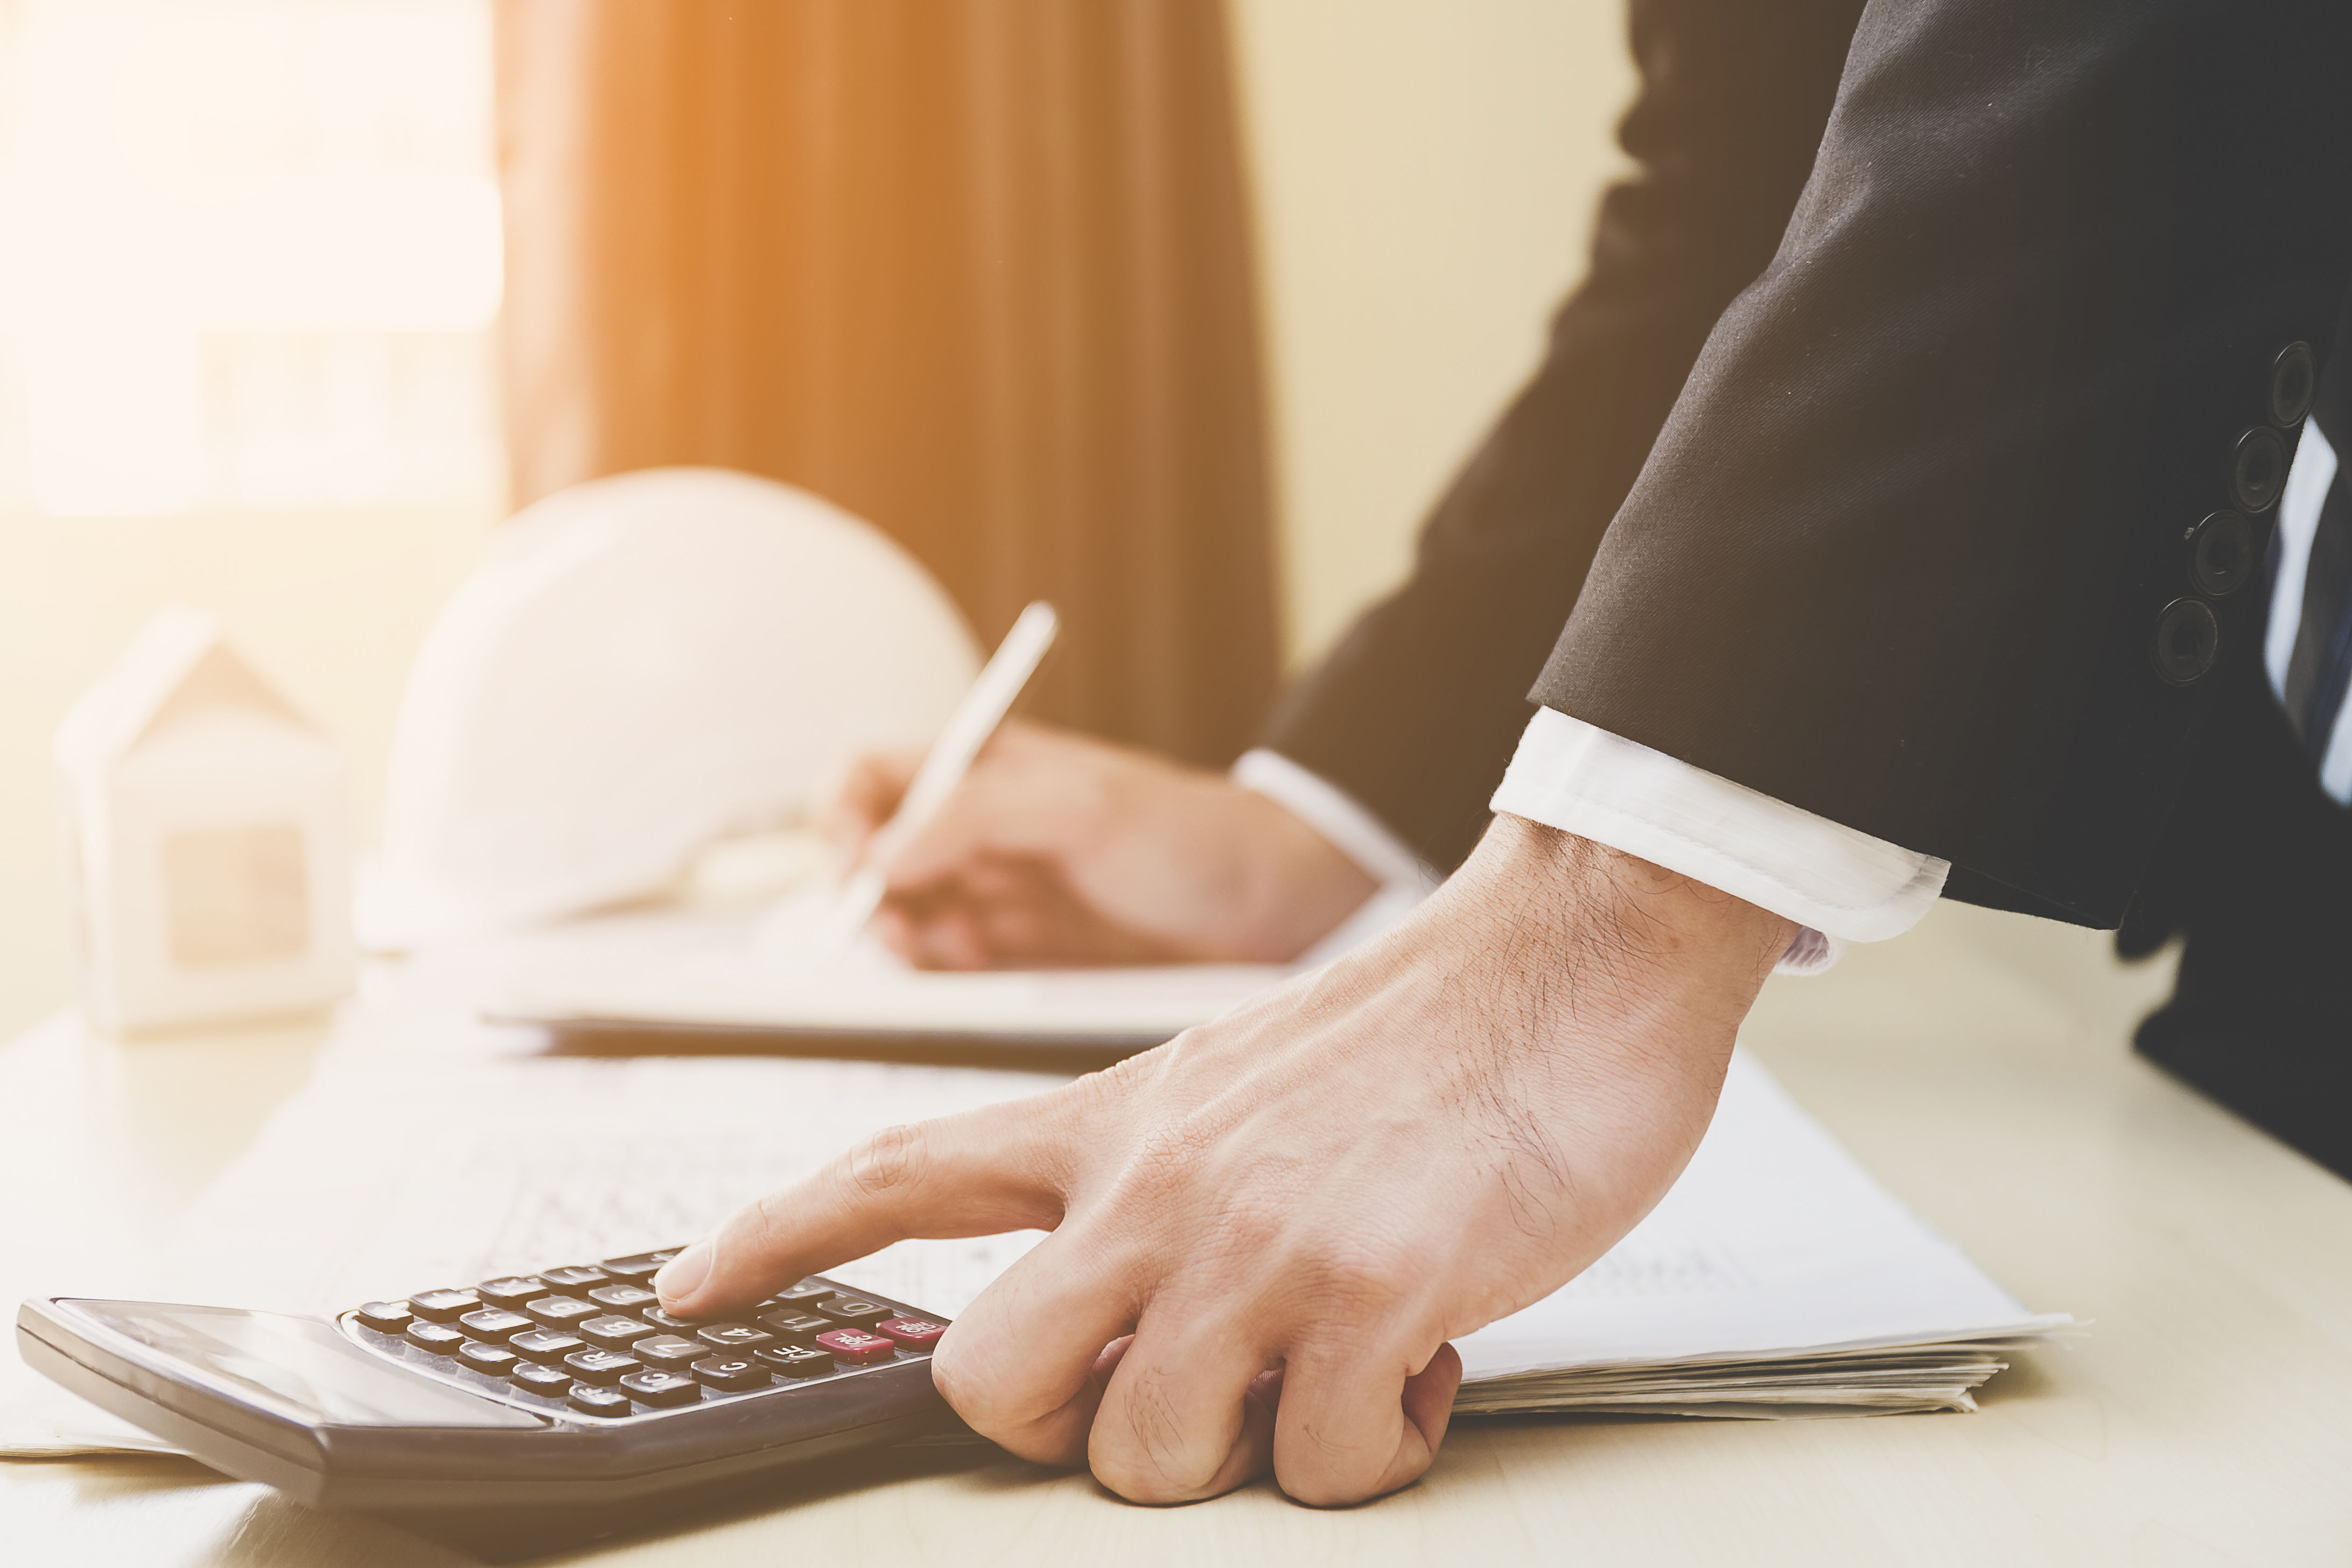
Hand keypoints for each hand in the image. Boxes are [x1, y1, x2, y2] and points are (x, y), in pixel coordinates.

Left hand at [656, 816, 1794, 1504]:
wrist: (1567, 951)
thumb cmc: (1421, 1032)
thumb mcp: (1236, 1080)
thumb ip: (1153, 1181)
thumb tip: (1120, 1322)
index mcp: (1114, 1122)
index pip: (896, 1171)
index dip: (775, 1235)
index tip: (688, 1287)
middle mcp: (1153, 1188)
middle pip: (987, 1383)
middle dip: (1059, 1427)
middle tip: (1172, 1386)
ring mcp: (1252, 1246)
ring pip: (1147, 1456)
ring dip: (1246, 1446)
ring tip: (1334, 1351)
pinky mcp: (1366, 1293)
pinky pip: (1324, 1467)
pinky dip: (1376, 1444)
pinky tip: (1422, 1351)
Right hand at [825, 719, 1377, 967]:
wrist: (1268, 905)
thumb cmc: (1187, 834)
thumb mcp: (1082, 807)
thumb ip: (976, 818)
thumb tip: (882, 853)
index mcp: (982, 767)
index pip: (870, 777)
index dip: (842, 817)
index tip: (855, 867)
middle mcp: (975, 829)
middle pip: (872, 858)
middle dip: (868, 895)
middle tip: (896, 932)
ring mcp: (992, 893)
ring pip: (903, 918)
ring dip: (904, 939)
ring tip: (949, 951)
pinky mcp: (1015, 955)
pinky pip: (946, 968)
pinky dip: (942, 974)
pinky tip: (973, 970)